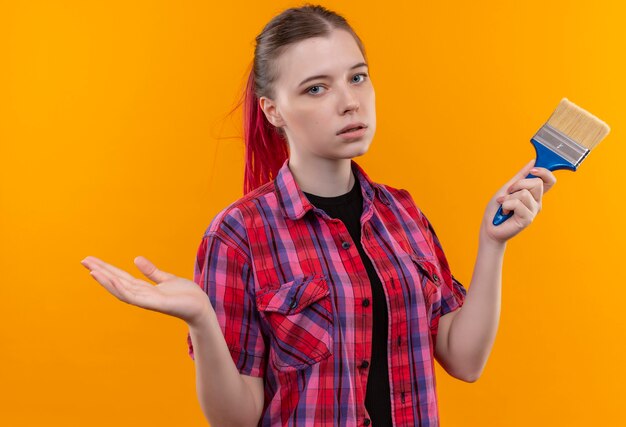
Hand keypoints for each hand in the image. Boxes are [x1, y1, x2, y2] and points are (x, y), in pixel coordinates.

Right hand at [80, 255, 211, 326]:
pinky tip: (111, 279)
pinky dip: (121, 288)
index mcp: (144, 289)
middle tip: (83, 260)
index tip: (91, 260)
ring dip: (106, 280)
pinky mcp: (154, 304)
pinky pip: (133, 296)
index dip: (106, 269)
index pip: (121, 277)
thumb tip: (136, 259)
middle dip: (101, 271)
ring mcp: (146, 300)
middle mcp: (142, 295)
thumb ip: (152, 272)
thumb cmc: (186, 295)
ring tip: (91, 269)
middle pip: (116, 281)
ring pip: (121, 289)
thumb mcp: (167, 279)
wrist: (201, 307)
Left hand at [480, 159, 556, 244]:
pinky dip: (506, 205)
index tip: (533, 170)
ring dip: (508, 197)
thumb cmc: (497, 209)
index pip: (549, 181)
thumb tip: (532, 162)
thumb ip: (520, 176)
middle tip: (508, 193)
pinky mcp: (528, 219)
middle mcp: (537, 202)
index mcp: (534, 194)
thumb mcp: (507, 188)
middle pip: (537, 182)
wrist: (489, 226)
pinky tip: (504, 212)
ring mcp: (533, 210)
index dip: (545, 172)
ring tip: (504, 205)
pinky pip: (517, 203)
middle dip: (518, 184)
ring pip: (524, 192)